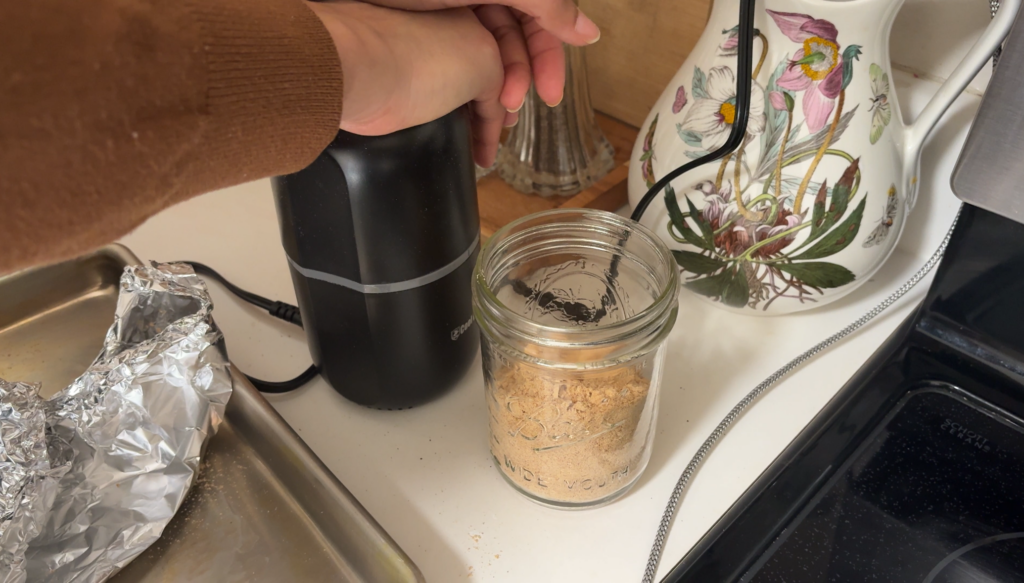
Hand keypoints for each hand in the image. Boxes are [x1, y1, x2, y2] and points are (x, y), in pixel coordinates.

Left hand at [306, 0, 600, 167]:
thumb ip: (542, 5)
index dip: (547, 56)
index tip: (552, 92)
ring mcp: (435, 27)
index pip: (534, 18)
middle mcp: (463, 2)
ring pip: (482, 71)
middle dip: (517, 84)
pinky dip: (466, 110)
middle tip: (512, 114)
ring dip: (493, 105)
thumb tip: (587, 30)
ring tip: (493, 133)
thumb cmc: (401, 4)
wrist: (340, 50)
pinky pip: (453, 85)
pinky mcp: (413, 56)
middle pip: (510, 46)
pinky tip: (471, 133)